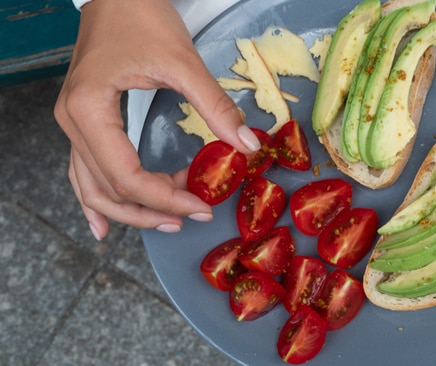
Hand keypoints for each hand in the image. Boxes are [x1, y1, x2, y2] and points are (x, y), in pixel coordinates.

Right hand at [54, 0, 259, 239]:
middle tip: (192, 216)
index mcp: (89, 109)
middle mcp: (72, 123)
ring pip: (93, 187)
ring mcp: (73, 124)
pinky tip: (105, 224)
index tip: (202, 206)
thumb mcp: (182, 60)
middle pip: (108, 189)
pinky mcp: (83, 122)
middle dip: (152, 210)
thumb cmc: (141, 15)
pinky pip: (83, 172)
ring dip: (130, 210)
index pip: (127, 176)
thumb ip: (214, 105)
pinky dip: (96, 199)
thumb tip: (247, 145)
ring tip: (166, 223)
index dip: (166, 198)